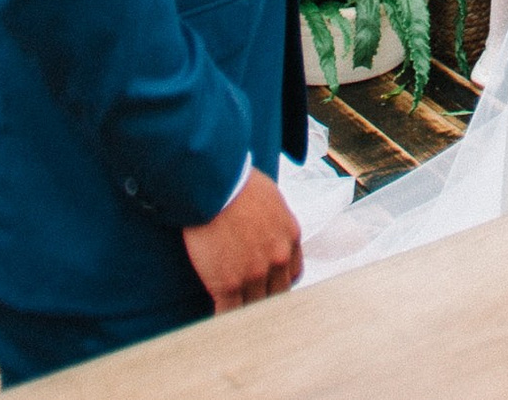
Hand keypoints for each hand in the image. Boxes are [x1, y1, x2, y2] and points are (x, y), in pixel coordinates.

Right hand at [181, 170, 301, 313]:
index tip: (269, 284)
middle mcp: (278, 258)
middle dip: (266, 299)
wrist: (213, 184)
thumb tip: (268, 224)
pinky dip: (225, 321)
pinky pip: (231, 312)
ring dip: (247, 313)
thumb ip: (275, 219)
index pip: (293, 272)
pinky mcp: (229, 284)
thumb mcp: (270, 196)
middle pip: (278, 293)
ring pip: (256, 307)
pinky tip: (219, 325)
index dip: (279, 280)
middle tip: (254, 306)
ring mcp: (255, 273)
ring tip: (238, 323)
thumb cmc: (236, 182)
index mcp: (291, 236)